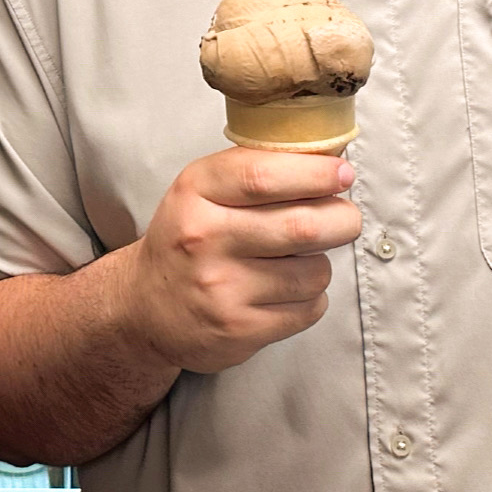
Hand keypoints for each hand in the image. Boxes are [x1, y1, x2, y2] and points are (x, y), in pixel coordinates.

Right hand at [117, 147, 362, 374]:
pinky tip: (285, 291)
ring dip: (321, 263)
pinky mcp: (240, 330)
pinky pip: (309, 308)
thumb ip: (255, 171)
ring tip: (299, 260)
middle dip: (342, 219)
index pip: (263, 175)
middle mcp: (204, 238)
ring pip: (314, 271)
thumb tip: (329, 161)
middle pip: (303, 225)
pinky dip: (311, 298)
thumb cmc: (188, 238)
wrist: (145, 307)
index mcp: (195, 192)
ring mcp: (222, 288)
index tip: (343, 174)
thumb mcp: (202, 190)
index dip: (315, 173)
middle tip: (346, 217)